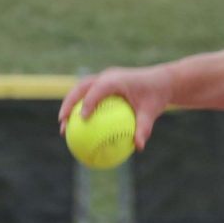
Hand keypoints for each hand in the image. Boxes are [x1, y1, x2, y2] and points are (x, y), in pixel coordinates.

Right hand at [59, 63, 175, 149]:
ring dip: (69, 105)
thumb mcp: (152, 112)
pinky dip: (80, 107)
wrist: (161, 80)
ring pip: (80, 89)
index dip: (88, 102)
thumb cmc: (156, 95)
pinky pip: (87, 95)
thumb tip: (138, 147)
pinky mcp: (102, 83)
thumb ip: (144, 128)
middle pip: (81, 87)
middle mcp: (107, 76)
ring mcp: (103, 77)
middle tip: (63, 122)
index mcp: (117, 79)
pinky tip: (77, 128)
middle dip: (68, 103)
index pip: (98, 89)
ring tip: (64, 126)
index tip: (82, 119)